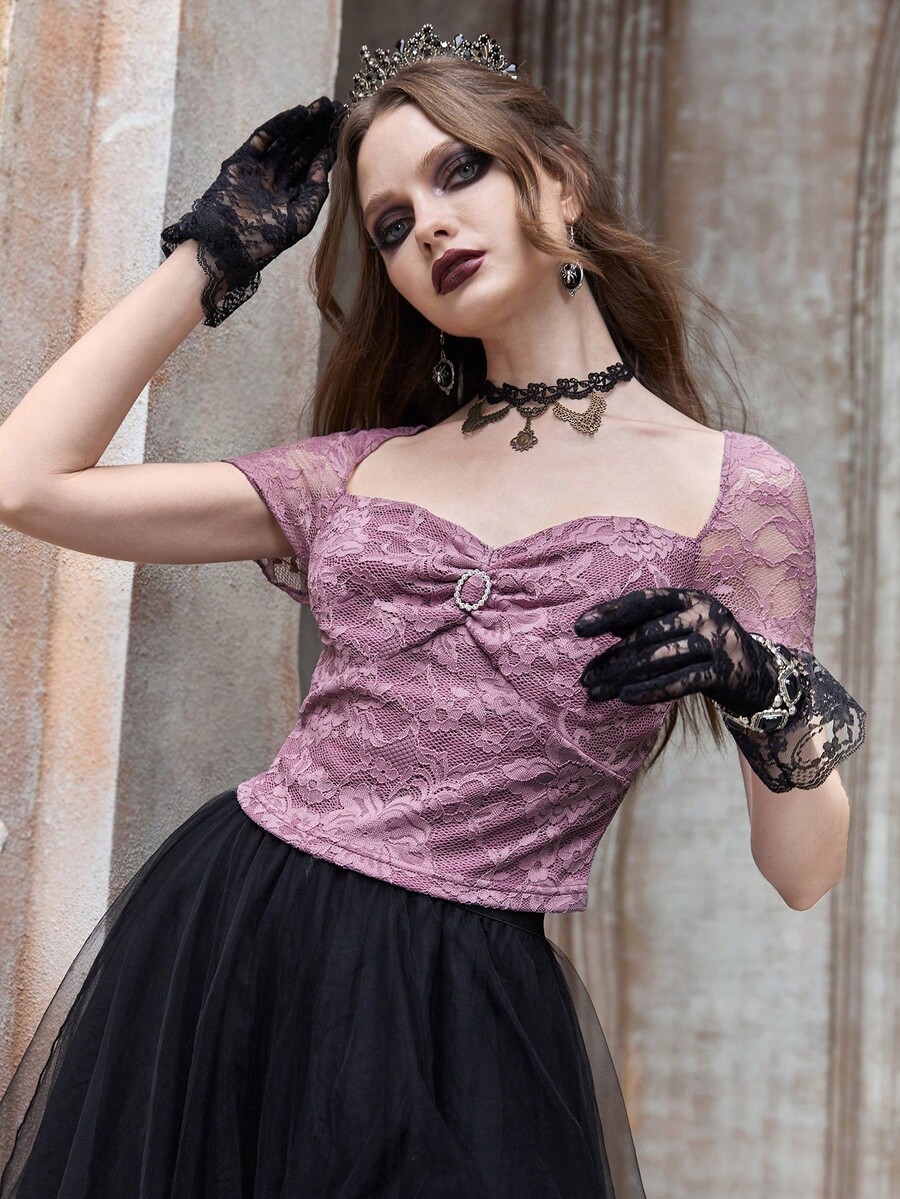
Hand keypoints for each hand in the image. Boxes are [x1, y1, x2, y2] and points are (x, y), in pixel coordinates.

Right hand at [161, 95, 344, 324]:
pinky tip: (300, 113)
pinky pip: (265, 138)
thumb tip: (327, 165)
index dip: (327, 150)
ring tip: (322, 107)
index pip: (312, 170)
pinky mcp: (243, 161)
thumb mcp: (300, 219)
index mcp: (291, 201)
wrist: (228, 244)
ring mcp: (259, 171)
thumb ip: (315, 193)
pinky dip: (282, 125)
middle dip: (318, 131)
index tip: (344, 132)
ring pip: (285, 141)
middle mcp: (277, 184)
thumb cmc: (265, 240)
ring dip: (304, 124)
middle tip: (336, 110)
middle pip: (300, 151)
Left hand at [573, 587, 780, 712]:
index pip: (643, 601)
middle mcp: (705, 613)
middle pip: (647, 635)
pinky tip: (626, 698)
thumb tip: (600, 626)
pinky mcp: (725, 671)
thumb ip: (646, 623)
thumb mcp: (680, 626)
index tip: (579, 628)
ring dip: (623, 677)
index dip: (610, 613)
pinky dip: (651, 690)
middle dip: (612, 657)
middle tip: (585, 676)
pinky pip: (681, 682)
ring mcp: (717, 640)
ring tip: (596, 692)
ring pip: (660, 659)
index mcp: (690, 597)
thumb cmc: (705, 647)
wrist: (758, 674)